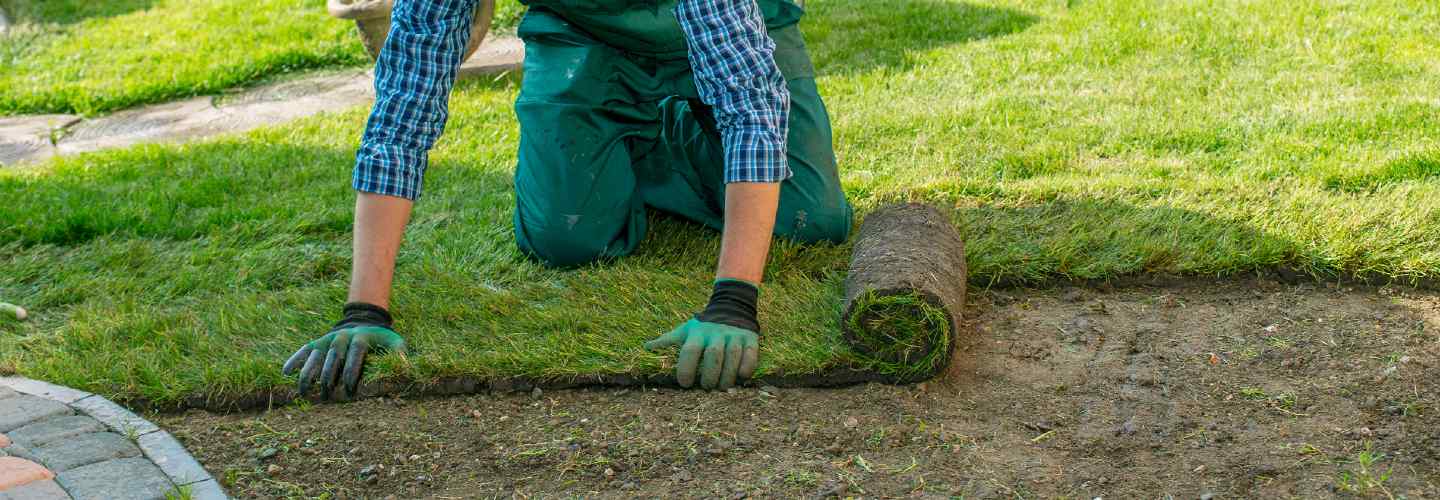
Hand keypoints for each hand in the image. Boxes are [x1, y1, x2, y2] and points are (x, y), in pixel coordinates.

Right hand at [282, 303, 404, 399]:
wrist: (364, 322)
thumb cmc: (382, 340)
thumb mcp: (395, 343)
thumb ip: (399, 354)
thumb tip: (407, 368)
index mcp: (361, 338)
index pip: (355, 355)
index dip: (352, 372)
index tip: (350, 390)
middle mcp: (342, 337)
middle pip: (333, 357)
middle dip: (329, 378)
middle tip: (327, 397)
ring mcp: (327, 339)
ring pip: (315, 355)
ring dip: (309, 374)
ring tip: (304, 393)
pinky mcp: (317, 342)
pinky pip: (304, 350)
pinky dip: (294, 360)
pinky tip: (286, 373)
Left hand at [645, 318, 758, 389]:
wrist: (731, 307)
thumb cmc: (703, 326)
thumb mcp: (685, 330)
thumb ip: (668, 340)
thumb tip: (646, 347)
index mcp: (697, 333)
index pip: (690, 351)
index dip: (686, 368)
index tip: (684, 384)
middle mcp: (716, 333)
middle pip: (713, 355)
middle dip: (709, 375)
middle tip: (706, 387)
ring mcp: (734, 334)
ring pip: (732, 356)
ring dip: (726, 376)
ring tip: (721, 387)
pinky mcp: (750, 338)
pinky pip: (750, 354)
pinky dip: (746, 367)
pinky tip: (740, 377)